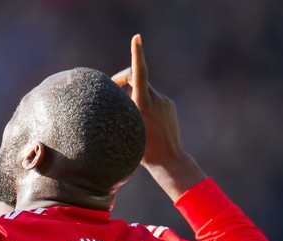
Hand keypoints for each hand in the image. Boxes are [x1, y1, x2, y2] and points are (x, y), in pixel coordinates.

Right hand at [112, 35, 205, 200]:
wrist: (169, 160)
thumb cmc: (143, 150)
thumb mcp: (126, 128)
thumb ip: (123, 109)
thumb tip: (118, 95)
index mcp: (143, 103)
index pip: (139, 73)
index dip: (137, 54)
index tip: (137, 39)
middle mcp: (155, 99)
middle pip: (136, 78)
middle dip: (123, 80)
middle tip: (112, 90)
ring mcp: (165, 101)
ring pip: (144, 90)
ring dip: (134, 95)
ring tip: (128, 115)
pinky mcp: (170, 105)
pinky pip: (154, 98)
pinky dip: (145, 104)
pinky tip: (144, 122)